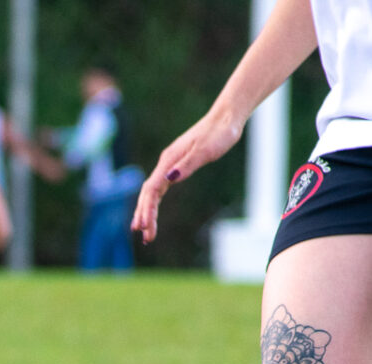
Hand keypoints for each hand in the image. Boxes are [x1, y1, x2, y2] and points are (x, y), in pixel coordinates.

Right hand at [131, 112, 241, 243]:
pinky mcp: (178, 164)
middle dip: (144, 215)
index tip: (145, 228)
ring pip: (153, 191)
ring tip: (144, 230)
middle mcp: (167, 162)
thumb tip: (169, 179)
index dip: (147, 210)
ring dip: (147, 211)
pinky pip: (161, 187)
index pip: (152, 189)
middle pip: (149, 193)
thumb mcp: (205, 151)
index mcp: (169, 160)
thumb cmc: (219, 133)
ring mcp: (171, 163)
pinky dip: (155, 201)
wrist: (226, 118)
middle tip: (145, 237)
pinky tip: (153, 211)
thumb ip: (187, 165)